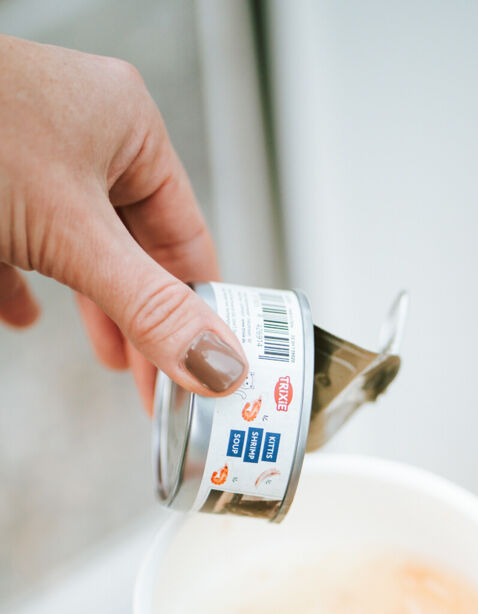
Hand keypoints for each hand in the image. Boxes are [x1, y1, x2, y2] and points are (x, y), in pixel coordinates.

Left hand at [0, 36, 246, 407]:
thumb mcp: (73, 237)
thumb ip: (149, 308)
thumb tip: (220, 367)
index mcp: (128, 127)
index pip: (187, 238)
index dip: (199, 312)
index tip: (205, 373)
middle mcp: (84, 132)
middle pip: (134, 250)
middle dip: (142, 321)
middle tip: (157, 385)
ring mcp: (26, 151)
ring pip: (76, 247)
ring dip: (90, 307)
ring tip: (109, 360)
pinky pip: (16, 238)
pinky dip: (20, 281)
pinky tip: (17, 315)